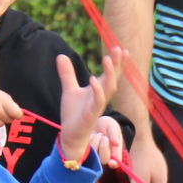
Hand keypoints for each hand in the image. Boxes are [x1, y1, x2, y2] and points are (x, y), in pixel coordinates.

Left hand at [56, 47, 123, 165]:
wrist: (70, 134)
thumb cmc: (74, 113)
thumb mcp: (69, 89)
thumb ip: (67, 73)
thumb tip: (61, 55)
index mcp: (99, 90)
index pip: (111, 74)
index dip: (117, 62)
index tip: (120, 48)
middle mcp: (101, 97)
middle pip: (113, 78)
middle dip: (117, 64)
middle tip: (119, 49)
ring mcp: (97, 105)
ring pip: (109, 88)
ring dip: (110, 74)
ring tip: (108, 59)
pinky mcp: (91, 115)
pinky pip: (97, 102)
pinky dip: (97, 90)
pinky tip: (93, 79)